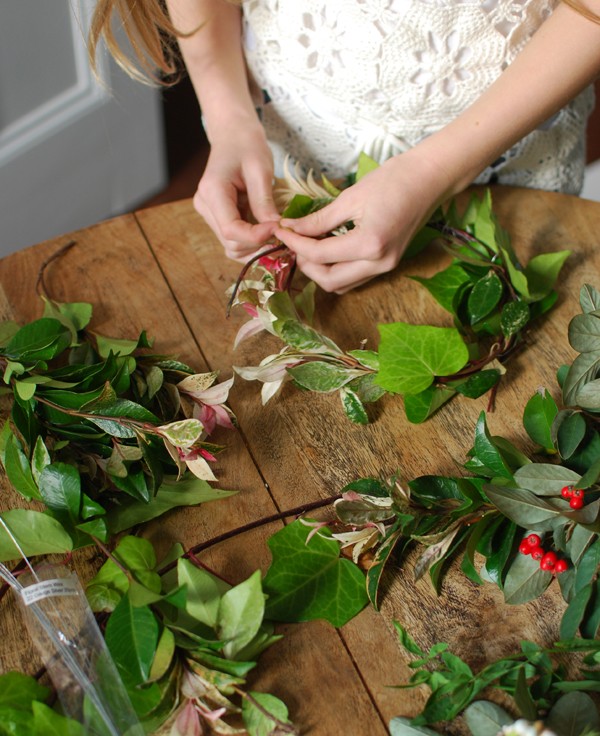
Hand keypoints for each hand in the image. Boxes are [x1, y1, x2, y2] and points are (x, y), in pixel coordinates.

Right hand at [194, 123, 279, 260]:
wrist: (233, 134)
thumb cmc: (246, 145)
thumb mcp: (260, 170)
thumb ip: (264, 201)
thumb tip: (276, 229)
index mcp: (212, 192)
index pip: (231, 230)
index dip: (256, 237)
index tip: (278, 229)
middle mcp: (205, 206)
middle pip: (231, 243)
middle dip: (258, 245)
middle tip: (282, 235)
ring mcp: (209, 213)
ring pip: (232, 246)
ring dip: (255, 247)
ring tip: (277, 234)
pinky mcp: (217, 216)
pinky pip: (234, 239)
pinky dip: (252, 242)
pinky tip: (268, 232)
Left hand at [274, 149, 450, 292]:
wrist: (430, 178)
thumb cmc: (394, 179)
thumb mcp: (350, 197)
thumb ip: (319, 220)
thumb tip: (292, 229)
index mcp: (369, 244)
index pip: (320, 255)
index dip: (295, 243)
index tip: (281, 230)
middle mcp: (379, 263)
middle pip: (329, 281)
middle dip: (306, 265)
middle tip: (294, 243)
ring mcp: (386, 267)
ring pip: (342, 285)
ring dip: (321, 271)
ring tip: (308, 247)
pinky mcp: (388, 264)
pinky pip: (355, 278)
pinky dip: (337, 269)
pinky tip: (328, 250)